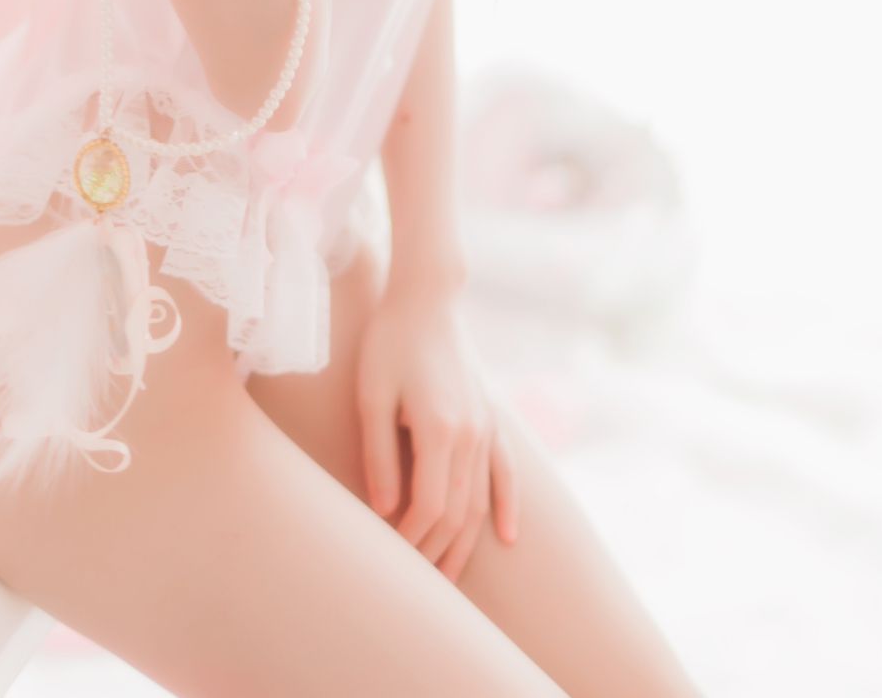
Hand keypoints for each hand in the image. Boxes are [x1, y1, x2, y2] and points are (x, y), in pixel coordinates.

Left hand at [355, 277, 519, 582]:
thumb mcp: (372, 394)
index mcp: (440, 429)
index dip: (411, 539)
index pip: (430, 507)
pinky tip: (509, 537)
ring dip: (465, 542)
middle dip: (436, 551)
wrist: (427, 298)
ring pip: (480, 501)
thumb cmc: (390, 343)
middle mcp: (471, 434)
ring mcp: (486, 427)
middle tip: (416, 585)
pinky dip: (508, 506)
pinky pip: (505, 472)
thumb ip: (378, 454)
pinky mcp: (490, 418)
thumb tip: (384, 510)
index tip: (390, 558)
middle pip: (458, 512)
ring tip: (447, 577)